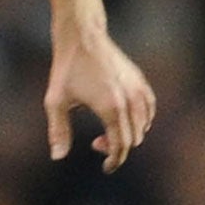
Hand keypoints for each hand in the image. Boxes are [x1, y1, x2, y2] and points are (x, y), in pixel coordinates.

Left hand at [44, 31, 154, 172]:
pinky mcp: (140, 81)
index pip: (121, 146)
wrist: (82, 36)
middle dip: (117, 148)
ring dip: (129, 135)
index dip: (114, 161)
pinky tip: (124, 120)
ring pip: (143, 126)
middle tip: (95, 143)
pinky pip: (149, 110)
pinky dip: (141, 120)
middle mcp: (129, 100)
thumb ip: (58, 131)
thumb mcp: (55, 101)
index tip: (105, 168)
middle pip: (132, 139)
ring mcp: (138, 89)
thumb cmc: (67, 68)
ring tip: (106, 131)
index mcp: (111, 108)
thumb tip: (57, 157)